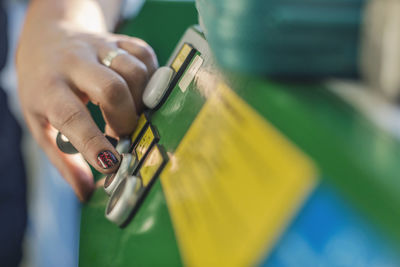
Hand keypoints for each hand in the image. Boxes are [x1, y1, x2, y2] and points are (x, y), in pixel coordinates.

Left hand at [16, 19, 157, 200]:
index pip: (72, 115)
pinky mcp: (119, 40)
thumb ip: (63, 158)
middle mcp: (74, 62)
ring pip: (134, 72)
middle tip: (122, 133)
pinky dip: (150, 79)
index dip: (93, 142)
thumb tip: (86, 193)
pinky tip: (138, 93)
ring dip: (140, 100)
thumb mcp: (40, 122)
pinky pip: (146, 56)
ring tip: (129, 113)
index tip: (110, 165)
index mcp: (48, 87)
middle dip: (125, 118)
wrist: (48, 38)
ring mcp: (99, 47)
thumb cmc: (44, 87)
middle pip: (111, 88)